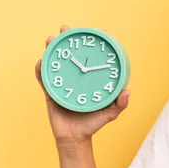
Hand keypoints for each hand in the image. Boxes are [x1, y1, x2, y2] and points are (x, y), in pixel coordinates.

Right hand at [36, 25, 130, 144]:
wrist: (75, 138)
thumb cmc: (93, 124)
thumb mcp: (110, 113)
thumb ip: (120, 104)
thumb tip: (127, 91)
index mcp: (89, 80)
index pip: (91, 59)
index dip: (92, 46)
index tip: (95, 33)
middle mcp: (75, 78)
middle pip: (71, 56)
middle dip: (67, 40)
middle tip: (65, 29)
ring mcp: (62, 83)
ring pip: (56, 63)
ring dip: (51, 50)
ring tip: (51, 39)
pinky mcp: (51, 92)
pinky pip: (44, 79)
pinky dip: (41, 70)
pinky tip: (41, 62)